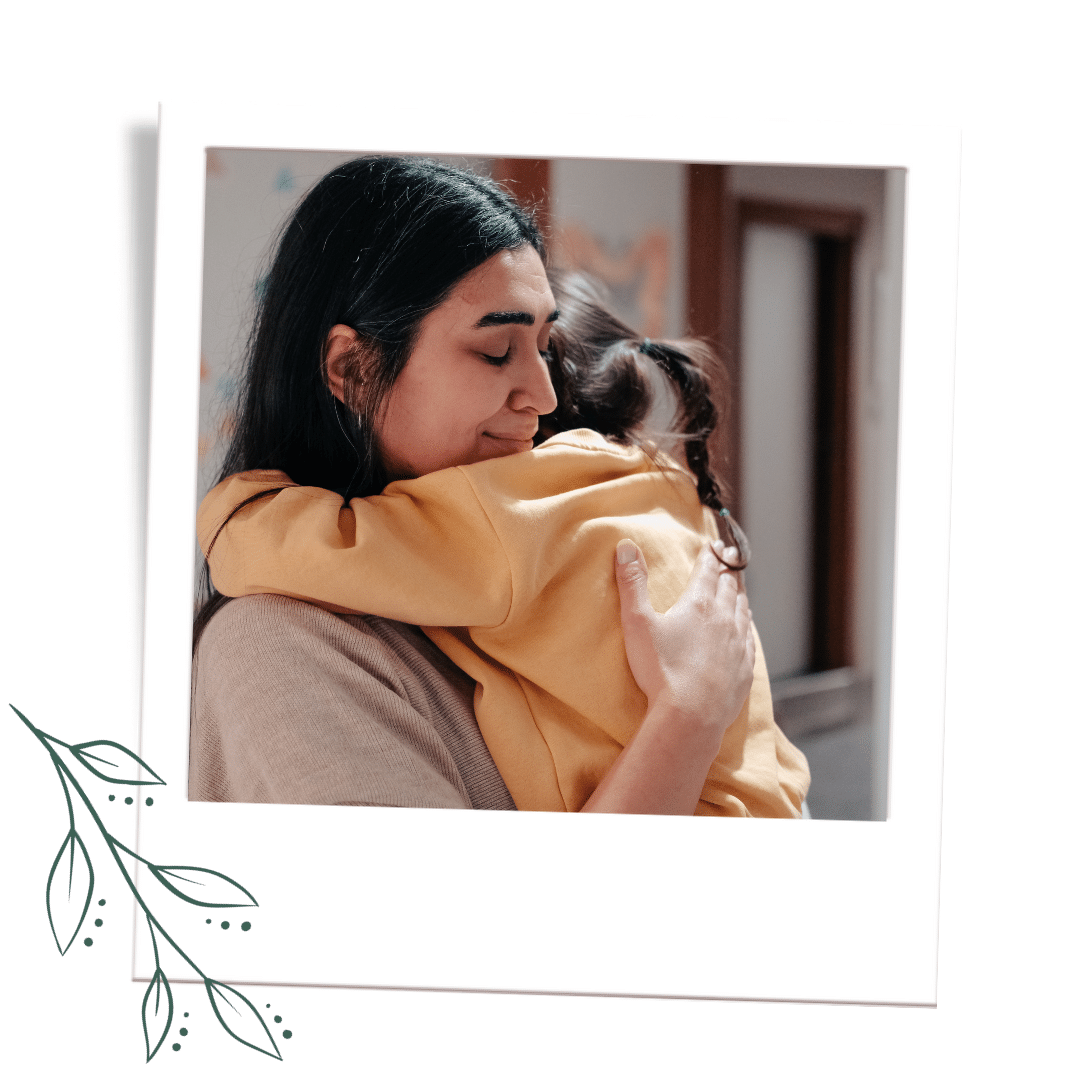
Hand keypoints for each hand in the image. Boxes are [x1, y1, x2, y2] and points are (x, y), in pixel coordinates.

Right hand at [614, 538, 754, 743]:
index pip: (708, 571)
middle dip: (728, 568)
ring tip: (738, 586)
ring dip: (740, 593)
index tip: (715, 544)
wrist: (691, 716)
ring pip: (743, 609)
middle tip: (730, 555)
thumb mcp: (638, 623)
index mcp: (699, 604)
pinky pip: (750, 638)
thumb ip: (632, 583)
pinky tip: (746, 626)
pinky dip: (747, 624)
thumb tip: (626, 546)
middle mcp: (724, 619)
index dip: (711, 555)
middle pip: (729, 586)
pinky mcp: (744, 668)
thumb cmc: (661, 670)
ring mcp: (738, 644)